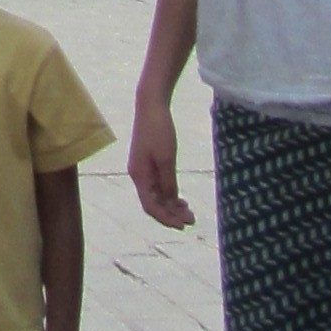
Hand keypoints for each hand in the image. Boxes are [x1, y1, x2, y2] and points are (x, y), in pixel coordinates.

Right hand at [128, 102, 194, 229]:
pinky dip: (169, 194)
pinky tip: (181, 198)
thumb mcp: (166, 159)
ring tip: (189, 212)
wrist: (151, 105)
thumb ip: (168, 184)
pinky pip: (158, 185)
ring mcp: (143, 168)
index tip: (183, 225)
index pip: (150, 206)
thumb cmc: (159, 131)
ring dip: (172, 206)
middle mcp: (138, 175)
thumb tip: (171, 204)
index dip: (166, 218)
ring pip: (156, 195)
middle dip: (171, 214)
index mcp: (139, 176)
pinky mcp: (148, 162)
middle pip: (153, 203)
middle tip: (191, 220)